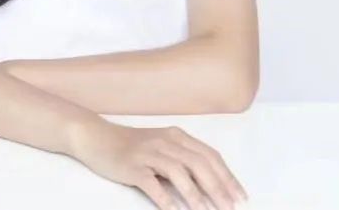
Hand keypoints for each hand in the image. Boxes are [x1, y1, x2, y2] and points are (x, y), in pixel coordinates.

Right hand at [69, 117, 248, 209]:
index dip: (227, 176)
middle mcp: (165, 141)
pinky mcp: (133, 166)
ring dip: (196, 195)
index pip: (209, 155)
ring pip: (178, 173)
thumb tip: (210, 185)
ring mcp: (148, 153)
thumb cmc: (131, 146)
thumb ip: (182, 160)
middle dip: (218, 187)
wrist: (97, 138)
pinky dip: (166, 199)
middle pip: (198, 163)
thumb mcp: (161, 146)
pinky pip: (153, 184)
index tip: (240, 196)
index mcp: (176, 136)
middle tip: (231, 207)